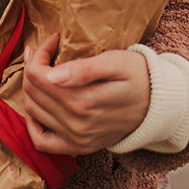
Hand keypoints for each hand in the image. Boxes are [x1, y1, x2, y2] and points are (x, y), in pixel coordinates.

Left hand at [23, 34, 150, 154]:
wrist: (157, 106)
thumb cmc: (137, 77)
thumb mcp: (114, 63)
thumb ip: (84, 69)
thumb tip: (52, 75)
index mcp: (84, 102)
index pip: (39, 75)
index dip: (40, 54)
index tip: (53, 41)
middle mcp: (77, 125)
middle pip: (33, 91)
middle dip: (34, 65)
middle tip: (47, 50)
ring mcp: (77, 139)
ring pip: (33, 110)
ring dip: (32, 87)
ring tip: (44, 69)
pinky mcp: (78, 147)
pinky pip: (43, 142)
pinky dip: (33, 123)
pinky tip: (39, 104)